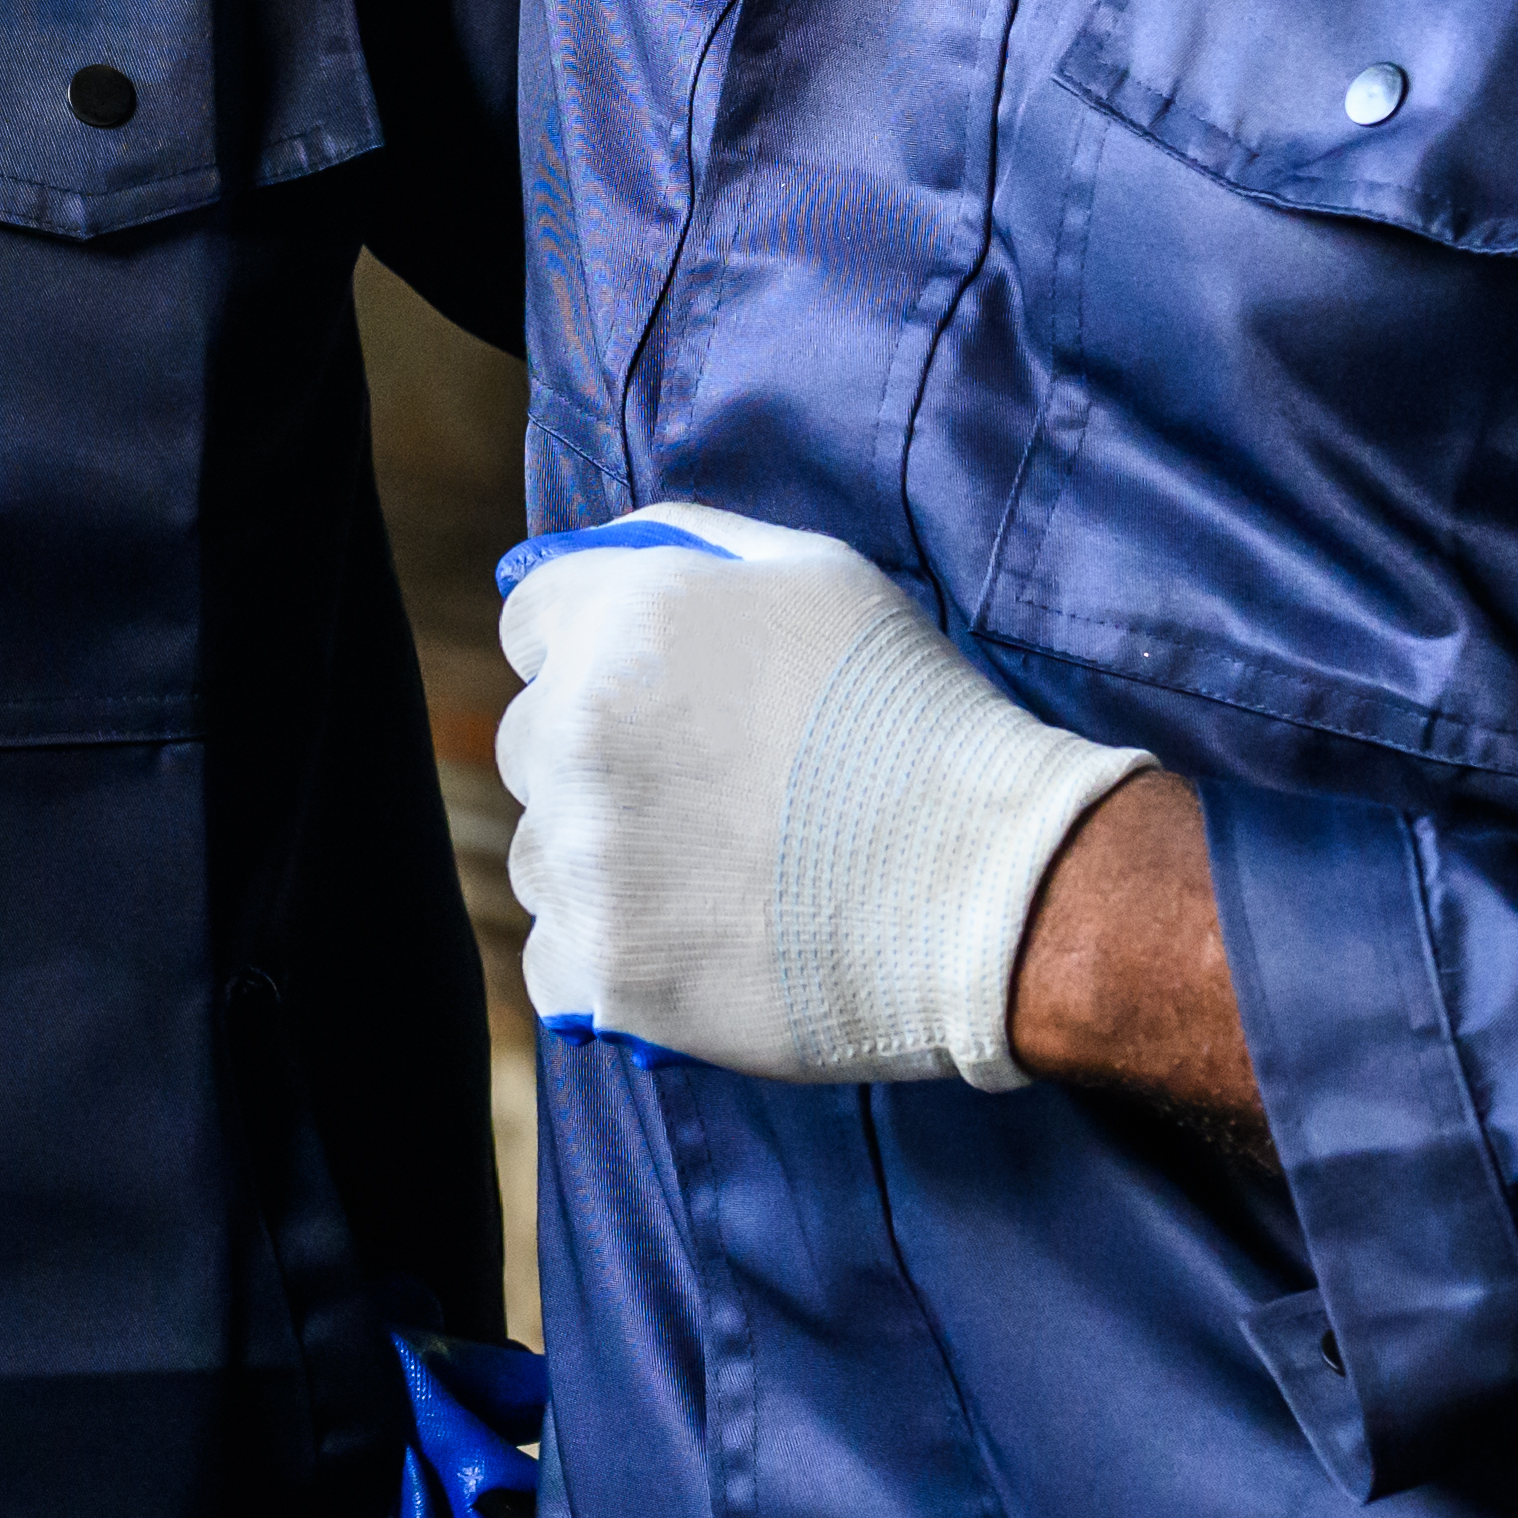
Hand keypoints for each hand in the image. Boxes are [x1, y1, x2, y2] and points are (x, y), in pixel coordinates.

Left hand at [486, 503, 1144, 1092]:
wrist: (988, 888)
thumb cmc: (918, 719)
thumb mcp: (821, 573)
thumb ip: (696, 546)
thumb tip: (613, 555)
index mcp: (620, 624)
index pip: (530, 622)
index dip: (590, 649)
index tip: (653, 693)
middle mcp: (574, 734)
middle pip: (528, 741)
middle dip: (597, 757)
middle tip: (706, 790)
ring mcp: (583, 860)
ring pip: (540, 853)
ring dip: (600, 860)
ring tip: (716, 873)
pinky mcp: (600, 970)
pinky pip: (556, 955)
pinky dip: (612, 956)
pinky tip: (699, 941)